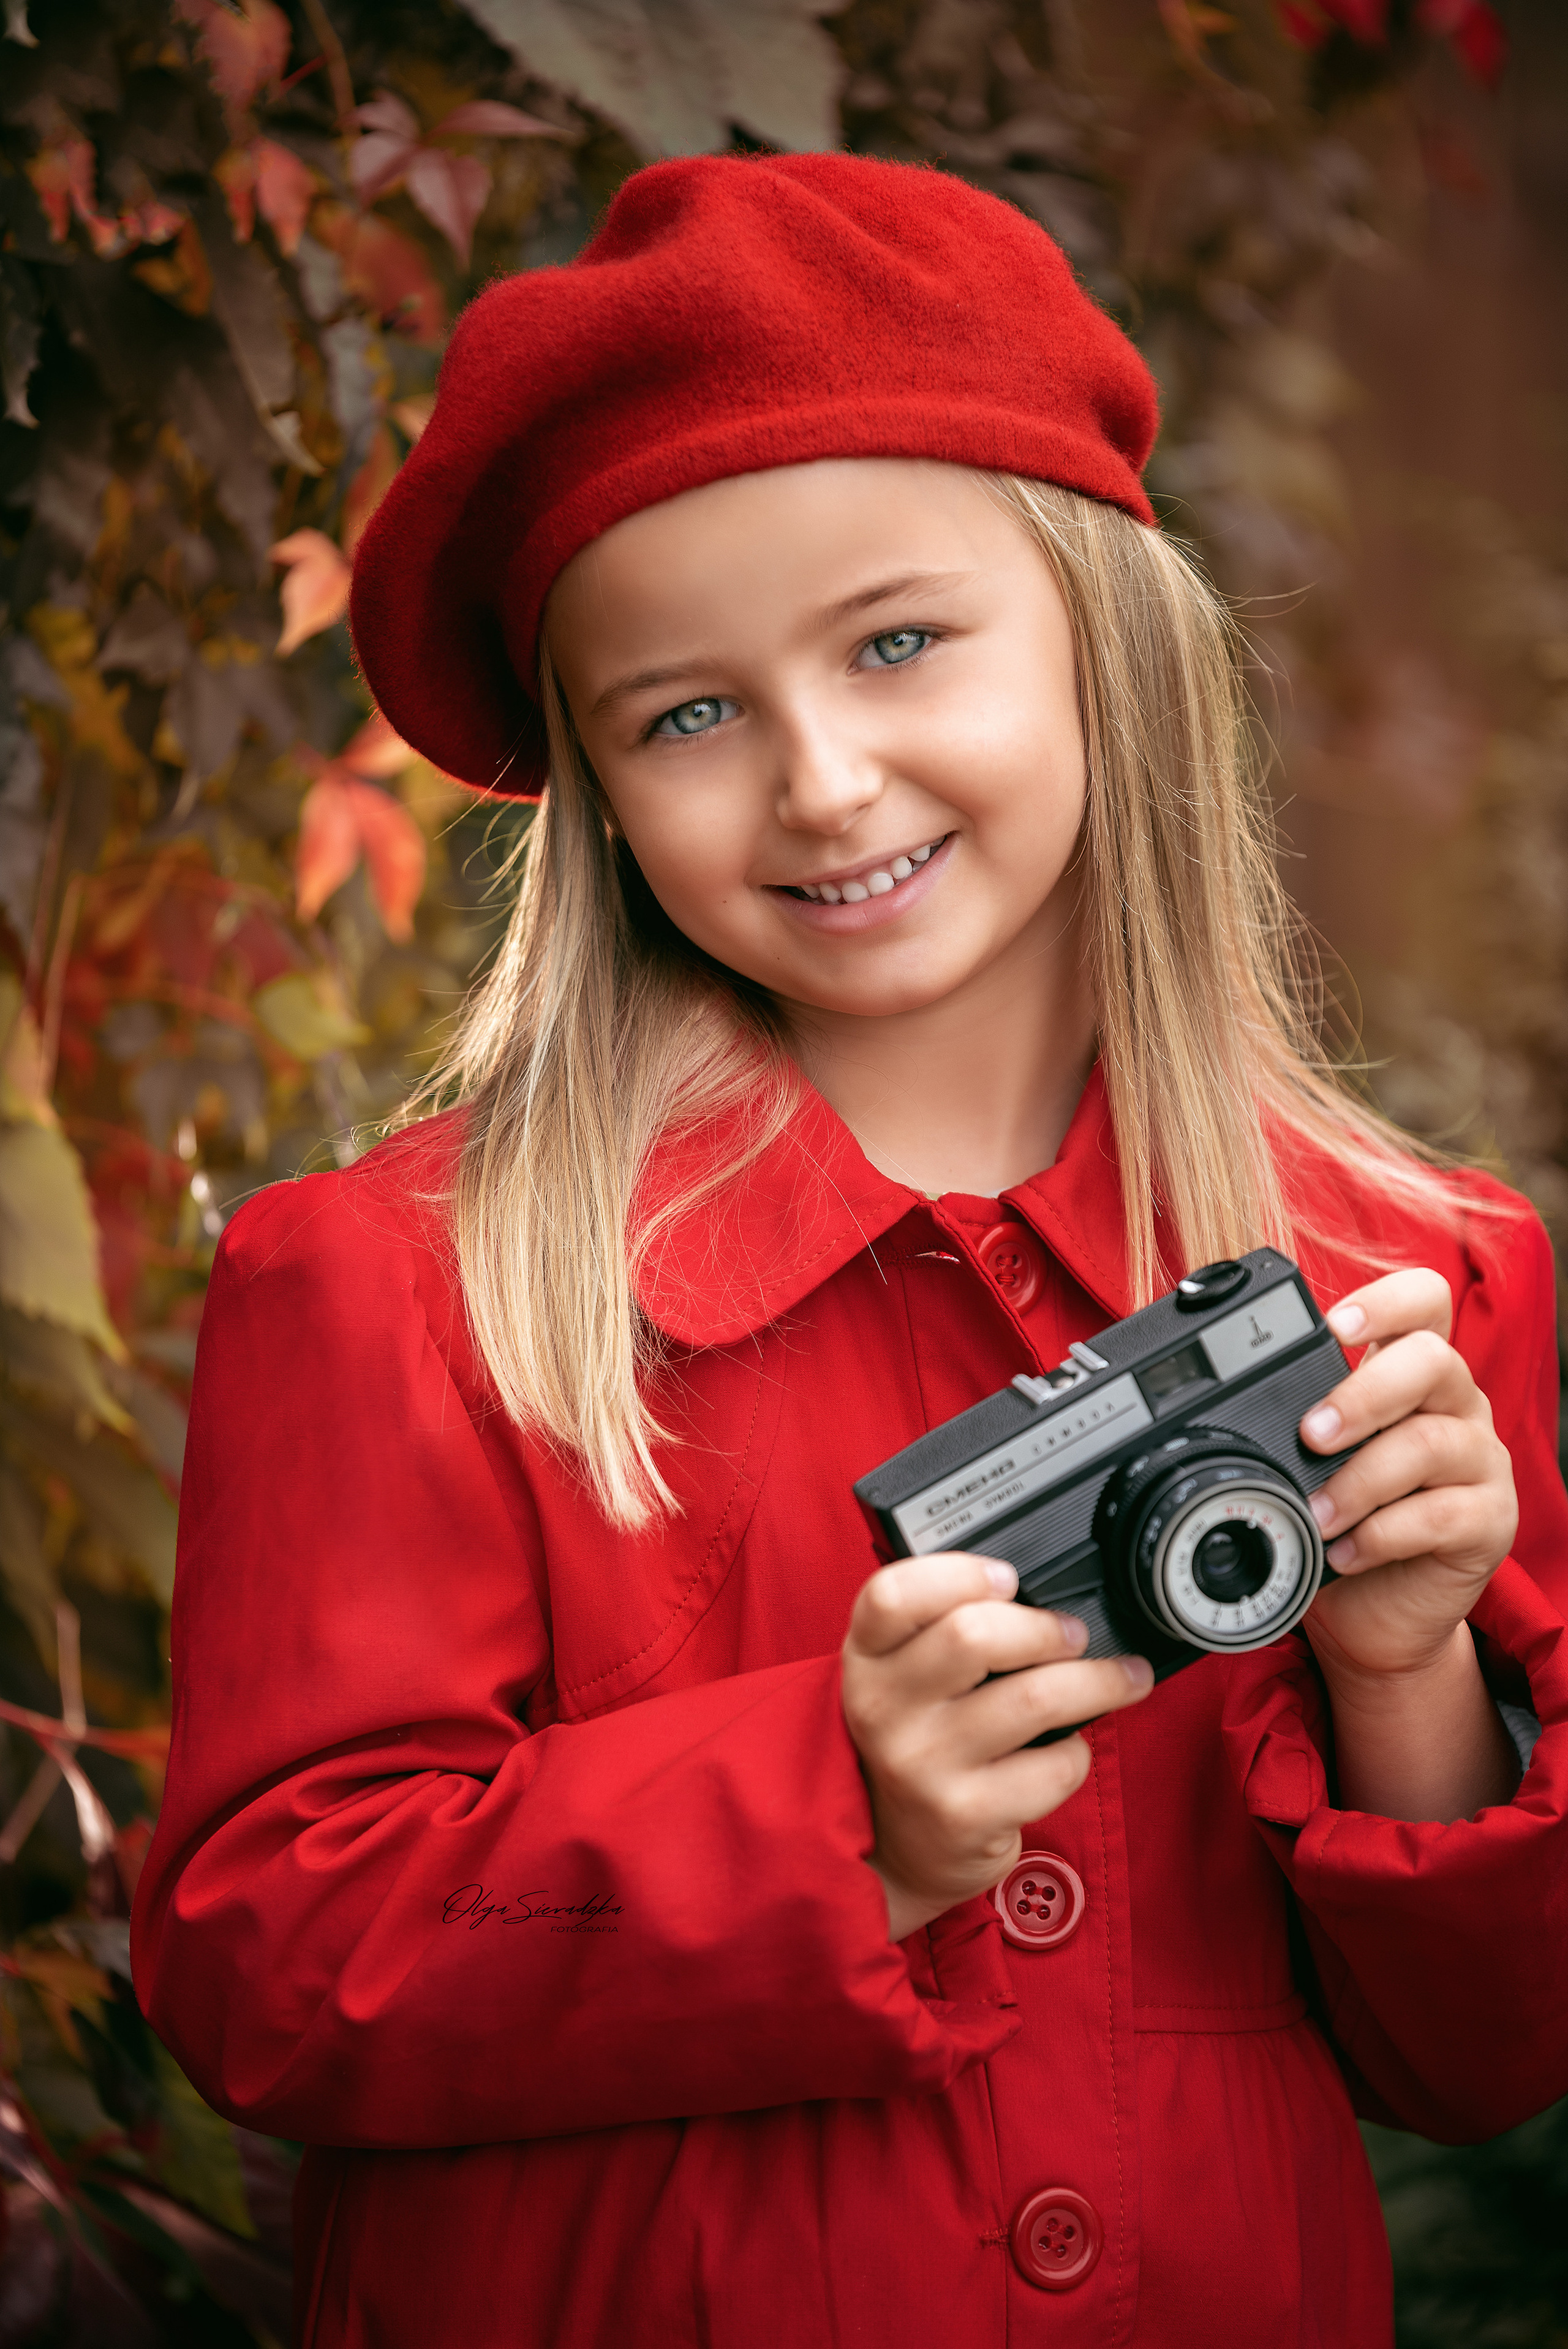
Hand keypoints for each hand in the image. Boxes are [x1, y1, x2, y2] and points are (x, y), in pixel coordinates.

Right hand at [841, 1553, 1153, 1940]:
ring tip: (1122, 1677)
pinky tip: (1068, 1750)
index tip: (1009, 1577)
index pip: (893, 1595)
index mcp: (865, 1659)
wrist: (900, 1849)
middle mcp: (882, 1709)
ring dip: (1097, 1681)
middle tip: (1074, 1634)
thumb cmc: (921, 1740)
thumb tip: (1041, 1594)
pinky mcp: (966, 1815)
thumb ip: (941, 1629)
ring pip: (1034, 1697)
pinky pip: (1054, 1765)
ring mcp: (922, 1765)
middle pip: (973, 1635)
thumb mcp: (903, 1678)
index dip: (958, 1573)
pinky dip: (1079, 1753)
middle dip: (1046, 1627)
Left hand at [1299, 1268, 1517, 1686]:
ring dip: (1361, 1478)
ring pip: (1432, 1441)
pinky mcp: (1490, 1520)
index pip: (1423, 1301)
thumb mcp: (1310, 1460)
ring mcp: (1479, 1459)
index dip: (1386, 1301)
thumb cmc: (1338, 1520)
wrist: (1375, 1613)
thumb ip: (1290, 1421)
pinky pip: (1443, 1514)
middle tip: (1311, 1434)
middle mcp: (1454, 1403)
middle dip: (1365, 1394)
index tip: (1332, 1326)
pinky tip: (1347, 1551)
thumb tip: (1212, 1409)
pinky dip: (1383, 1535)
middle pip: (1433, 1360)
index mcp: (1411, 1371)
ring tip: (1317, 1514)